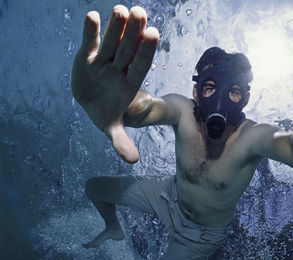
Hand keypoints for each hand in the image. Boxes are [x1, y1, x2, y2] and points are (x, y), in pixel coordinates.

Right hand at [71, 5, 158, 162]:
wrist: (91, 103)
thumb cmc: (106, 114)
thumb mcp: (112, 128)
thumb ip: (121, 141)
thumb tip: (132, 161)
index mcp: (129, 84)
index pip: (140, 65)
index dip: (146, 52)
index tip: (154, 34)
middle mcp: (119, 69)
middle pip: (129, 49)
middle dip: (134, 33)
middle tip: (141, 13)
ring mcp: (104, 61)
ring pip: (113, 41)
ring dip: (116, 26)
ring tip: (120, 10)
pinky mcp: (88, 56)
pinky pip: (91, 42)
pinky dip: (91, 31)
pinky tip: (92, 16)